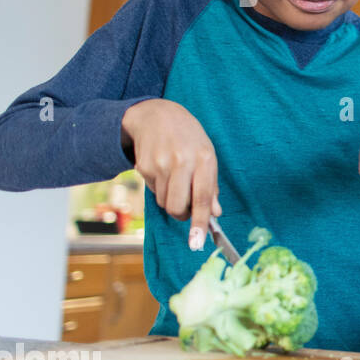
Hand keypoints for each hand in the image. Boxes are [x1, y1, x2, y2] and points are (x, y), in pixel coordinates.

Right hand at [121, 98, 221, 249]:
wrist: (156, 115)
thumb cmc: (189, 138)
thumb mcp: (207, 155)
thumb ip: (211, 186)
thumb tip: (215, 213)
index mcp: (203, 159)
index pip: (202, 197)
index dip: (200, 223)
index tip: (197, 244)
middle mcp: (181, 162)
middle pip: (178, 206)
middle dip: (182, 215)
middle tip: (187, 207)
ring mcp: (159, 164)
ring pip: (165, 202)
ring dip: (172, 200)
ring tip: (176, 180)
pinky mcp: (143, 166)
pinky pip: (153, 191)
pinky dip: (160, 188)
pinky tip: (163, 170)